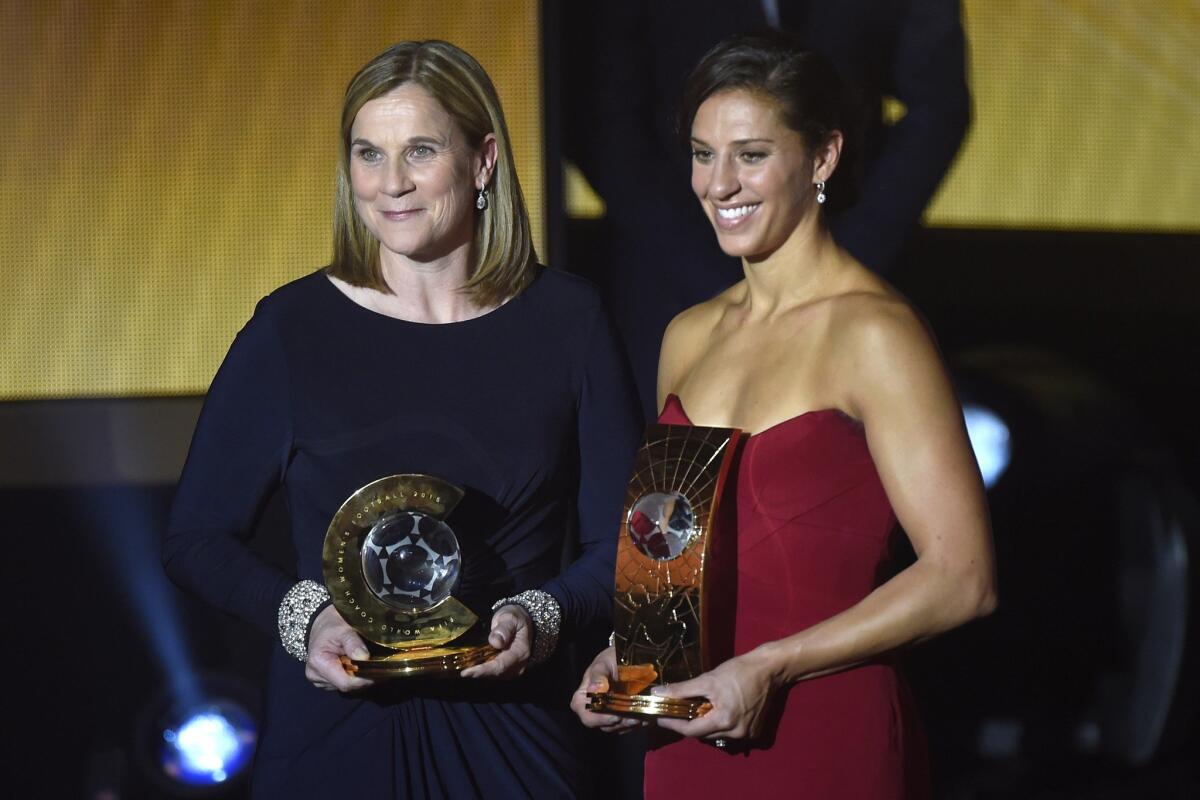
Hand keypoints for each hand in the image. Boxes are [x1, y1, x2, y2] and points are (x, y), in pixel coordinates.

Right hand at [304, 605, 373, 691]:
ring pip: (347, 686)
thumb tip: (364, 657)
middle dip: (364, 678)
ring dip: (359, 677)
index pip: (345, 683)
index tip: (379, 670)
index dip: (364, 680)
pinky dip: (354, 676)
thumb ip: (353, 642)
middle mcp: (316, 675)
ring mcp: (320, 680)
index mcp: (319, 663)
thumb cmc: (332, 624)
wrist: (322, 624)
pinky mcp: (325, 681)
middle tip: (379, 665)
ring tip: (368, 662)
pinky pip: (344, 683)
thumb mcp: (344, 628)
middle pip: (347, 686)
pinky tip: (358, 665)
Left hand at [460, 604, 532, 678]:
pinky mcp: (508, 669)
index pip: (500, 665)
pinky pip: (494, 673)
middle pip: (496, 673)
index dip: (483, 670)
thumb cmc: (514, 618)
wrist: (520, 621)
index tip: (467, 672)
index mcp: (521, 652)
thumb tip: (495, 642)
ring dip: (479, 673)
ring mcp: (514, 668)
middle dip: (478, 673)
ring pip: (495, 675)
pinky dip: (483, 671)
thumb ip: (504, 628)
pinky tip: (472, 666)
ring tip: (464, 669)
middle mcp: (520, 664)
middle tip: (461, 671)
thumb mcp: (510, 617)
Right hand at [569, 646, 644, 733]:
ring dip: (631, 723)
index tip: (614, 716)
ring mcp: (609, 715)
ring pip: (618, 728)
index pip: (585, 715)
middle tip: (635, 717)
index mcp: (584, 697)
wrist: (627, 658)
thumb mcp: (604, 663)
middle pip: (603, 725)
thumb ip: (598, 675)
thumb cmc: (611, 658)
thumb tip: (593, 689)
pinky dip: (639, 722)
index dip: (598, 719)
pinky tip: (648, 716)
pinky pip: (629, 726)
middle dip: (620, 723)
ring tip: (644, 716)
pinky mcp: (623, 717)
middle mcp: (595, 709)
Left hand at [653, 647, 780, 743]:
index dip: (674, 725)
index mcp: (724, 721)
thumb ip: (682, 690)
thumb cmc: (739, 671)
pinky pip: (732, 733)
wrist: (769, 669)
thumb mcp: (708, 679)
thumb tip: (658, 693)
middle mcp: (737, 733)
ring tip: (702, 708)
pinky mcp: (756, 732)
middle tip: (680, 710)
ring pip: (718, 735)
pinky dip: (722, 725)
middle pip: (705, 735)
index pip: (692, 731)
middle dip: (691, 723)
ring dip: (707, 724)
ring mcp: (748, 735)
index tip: (661, 719)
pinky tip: (721, 710)